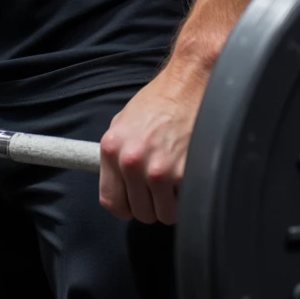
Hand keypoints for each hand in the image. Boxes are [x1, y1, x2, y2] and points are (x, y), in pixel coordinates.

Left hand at [98, 68, 206, 224]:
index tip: (136, 201)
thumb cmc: (158, 101)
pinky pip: (184, 204)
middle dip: (152, 203)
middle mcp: (132, 161)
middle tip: (160, 185)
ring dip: (171, 203)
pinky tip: (187, 174)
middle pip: (140, 212)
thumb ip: (116, 157)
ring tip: (175, 180)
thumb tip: (118, 186)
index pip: (112, 202)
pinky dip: (187, 196)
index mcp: (112, 149)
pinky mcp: (184, 172)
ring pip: (163, 214)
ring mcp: (159, 169)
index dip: (126, 206)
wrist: (187, 84)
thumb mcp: (122, 124)